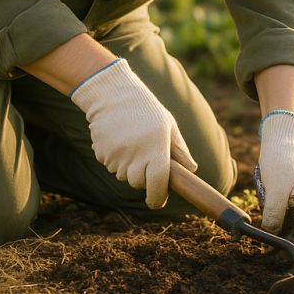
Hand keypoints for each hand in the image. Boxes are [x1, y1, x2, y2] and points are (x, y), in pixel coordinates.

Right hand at [70, 59, 196, 208]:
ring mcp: (117, 154)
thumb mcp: (167, 124)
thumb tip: (191, 170)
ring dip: (127, 165)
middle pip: (138, 183)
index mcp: (157, 147)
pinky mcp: (101, 152)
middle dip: (141, 176)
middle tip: (143, 156)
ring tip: (129, 140)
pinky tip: (116, 137)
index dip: (157, 197)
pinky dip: (113, 157)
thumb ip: (179, 150)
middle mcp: (136, 153)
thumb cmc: (146, 109)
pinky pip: (109, 165)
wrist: (112, 92)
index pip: (157, 183)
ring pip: (122, 174)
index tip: (157, 200)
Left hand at [257, 111, 293, 258]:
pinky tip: (275, 216)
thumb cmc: (279, 160)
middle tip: (278, 248)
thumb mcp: (275, 187)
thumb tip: (272, 234)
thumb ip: (275, 213)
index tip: (290, 256)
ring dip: (290, 227)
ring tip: (274, 231)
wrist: (282, 137)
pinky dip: (288, 217)